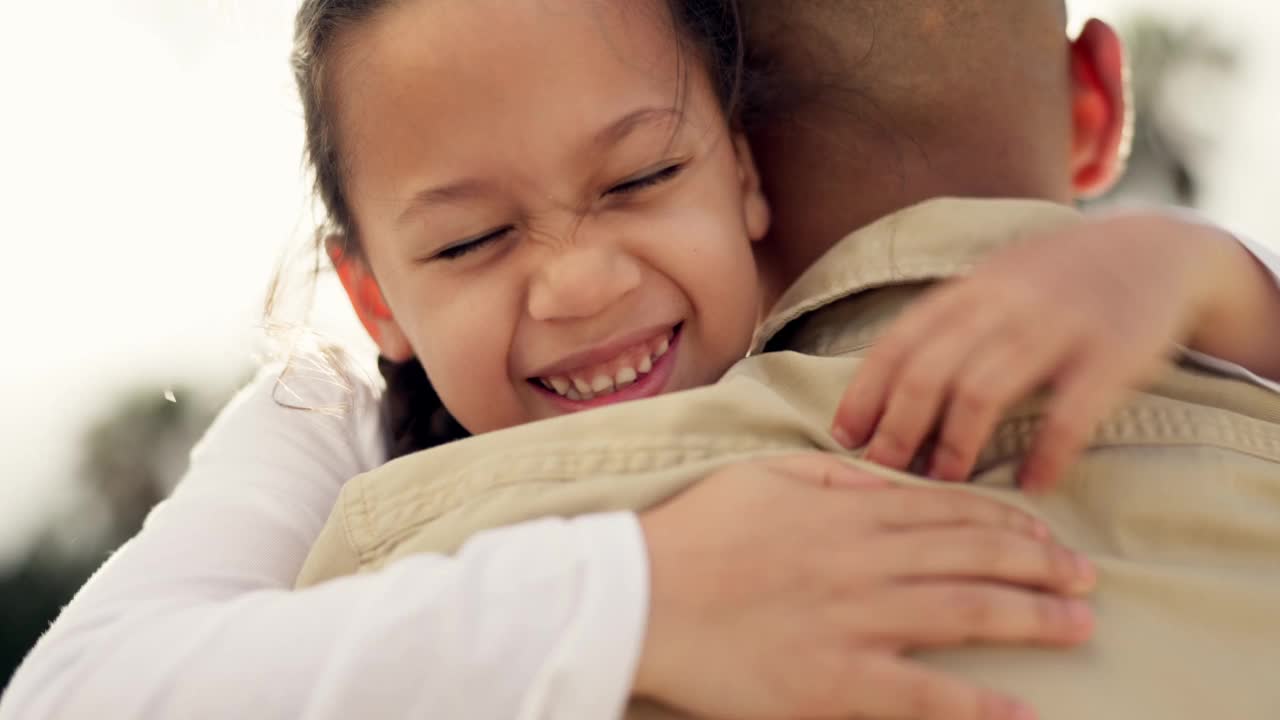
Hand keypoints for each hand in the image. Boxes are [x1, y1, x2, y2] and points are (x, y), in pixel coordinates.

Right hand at [633, 453, 1094, 719]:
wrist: (640, 597)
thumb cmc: (697, 534)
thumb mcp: (763, 476)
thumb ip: (833, 476)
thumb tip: (888, 475)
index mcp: (848, 512)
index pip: (950, 512)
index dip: (1008, 524)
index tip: (1046, 536)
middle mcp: (865, 561)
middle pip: (974, 558)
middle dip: (1040, 566)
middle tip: (1087, 579)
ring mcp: (855, 622)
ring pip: (965, 613)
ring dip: (1032, 618)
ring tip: (1080, 624)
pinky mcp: (835, 681)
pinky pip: (922, 696)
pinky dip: (976, 704)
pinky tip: (1021, 710)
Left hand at [832, 213, 1232, 490]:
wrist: (1161, 248)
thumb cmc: (1061, 280)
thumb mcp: (998, 282)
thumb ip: (949, 322)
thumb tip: (882, 384)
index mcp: (971, 288)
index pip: (900, 341)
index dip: (867, 392)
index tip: (844, 437)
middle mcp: (1006, 302)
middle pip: (932, 369)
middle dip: (899, 425)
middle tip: (883, 470)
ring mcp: (1059, 324)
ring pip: (985, 389)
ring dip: (956, 442)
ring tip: (943, 480)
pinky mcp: (1113, 353)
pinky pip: (1069, 412)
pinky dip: (1046, 453)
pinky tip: (1031, 483)